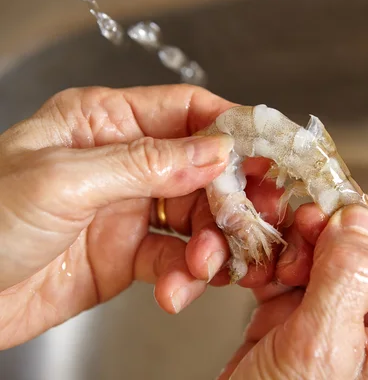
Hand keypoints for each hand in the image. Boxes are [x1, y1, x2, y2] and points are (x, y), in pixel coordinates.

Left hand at [0, 85, 276, 348]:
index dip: (231, 129)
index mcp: (105, 123)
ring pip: (196, 220)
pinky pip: (174, 262)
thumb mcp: (65, 179)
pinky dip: (184, 278)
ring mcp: (128, 211)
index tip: (267, 153)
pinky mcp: (128, 256)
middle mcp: (123, 163)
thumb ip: (147, 164)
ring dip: (211, 245)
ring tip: (205, 264)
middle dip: (230, 199)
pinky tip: (175, 290)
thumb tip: (216, 151)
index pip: (186, 112)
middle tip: (251, 221)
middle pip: (202, 171)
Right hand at [218, 197, 367, 378]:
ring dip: (285, 244)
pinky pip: (283, 273)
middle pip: (356, 244)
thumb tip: (357, 216)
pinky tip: (249, 269)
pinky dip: (264, 262)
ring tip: (263, 256)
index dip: (365, 217)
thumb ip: (346, 278)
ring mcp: (329, 320)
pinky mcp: (292, 322)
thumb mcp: (322, 351)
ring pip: (315, 253)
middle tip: (289, 229)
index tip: (326, 203)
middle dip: (317, 229)